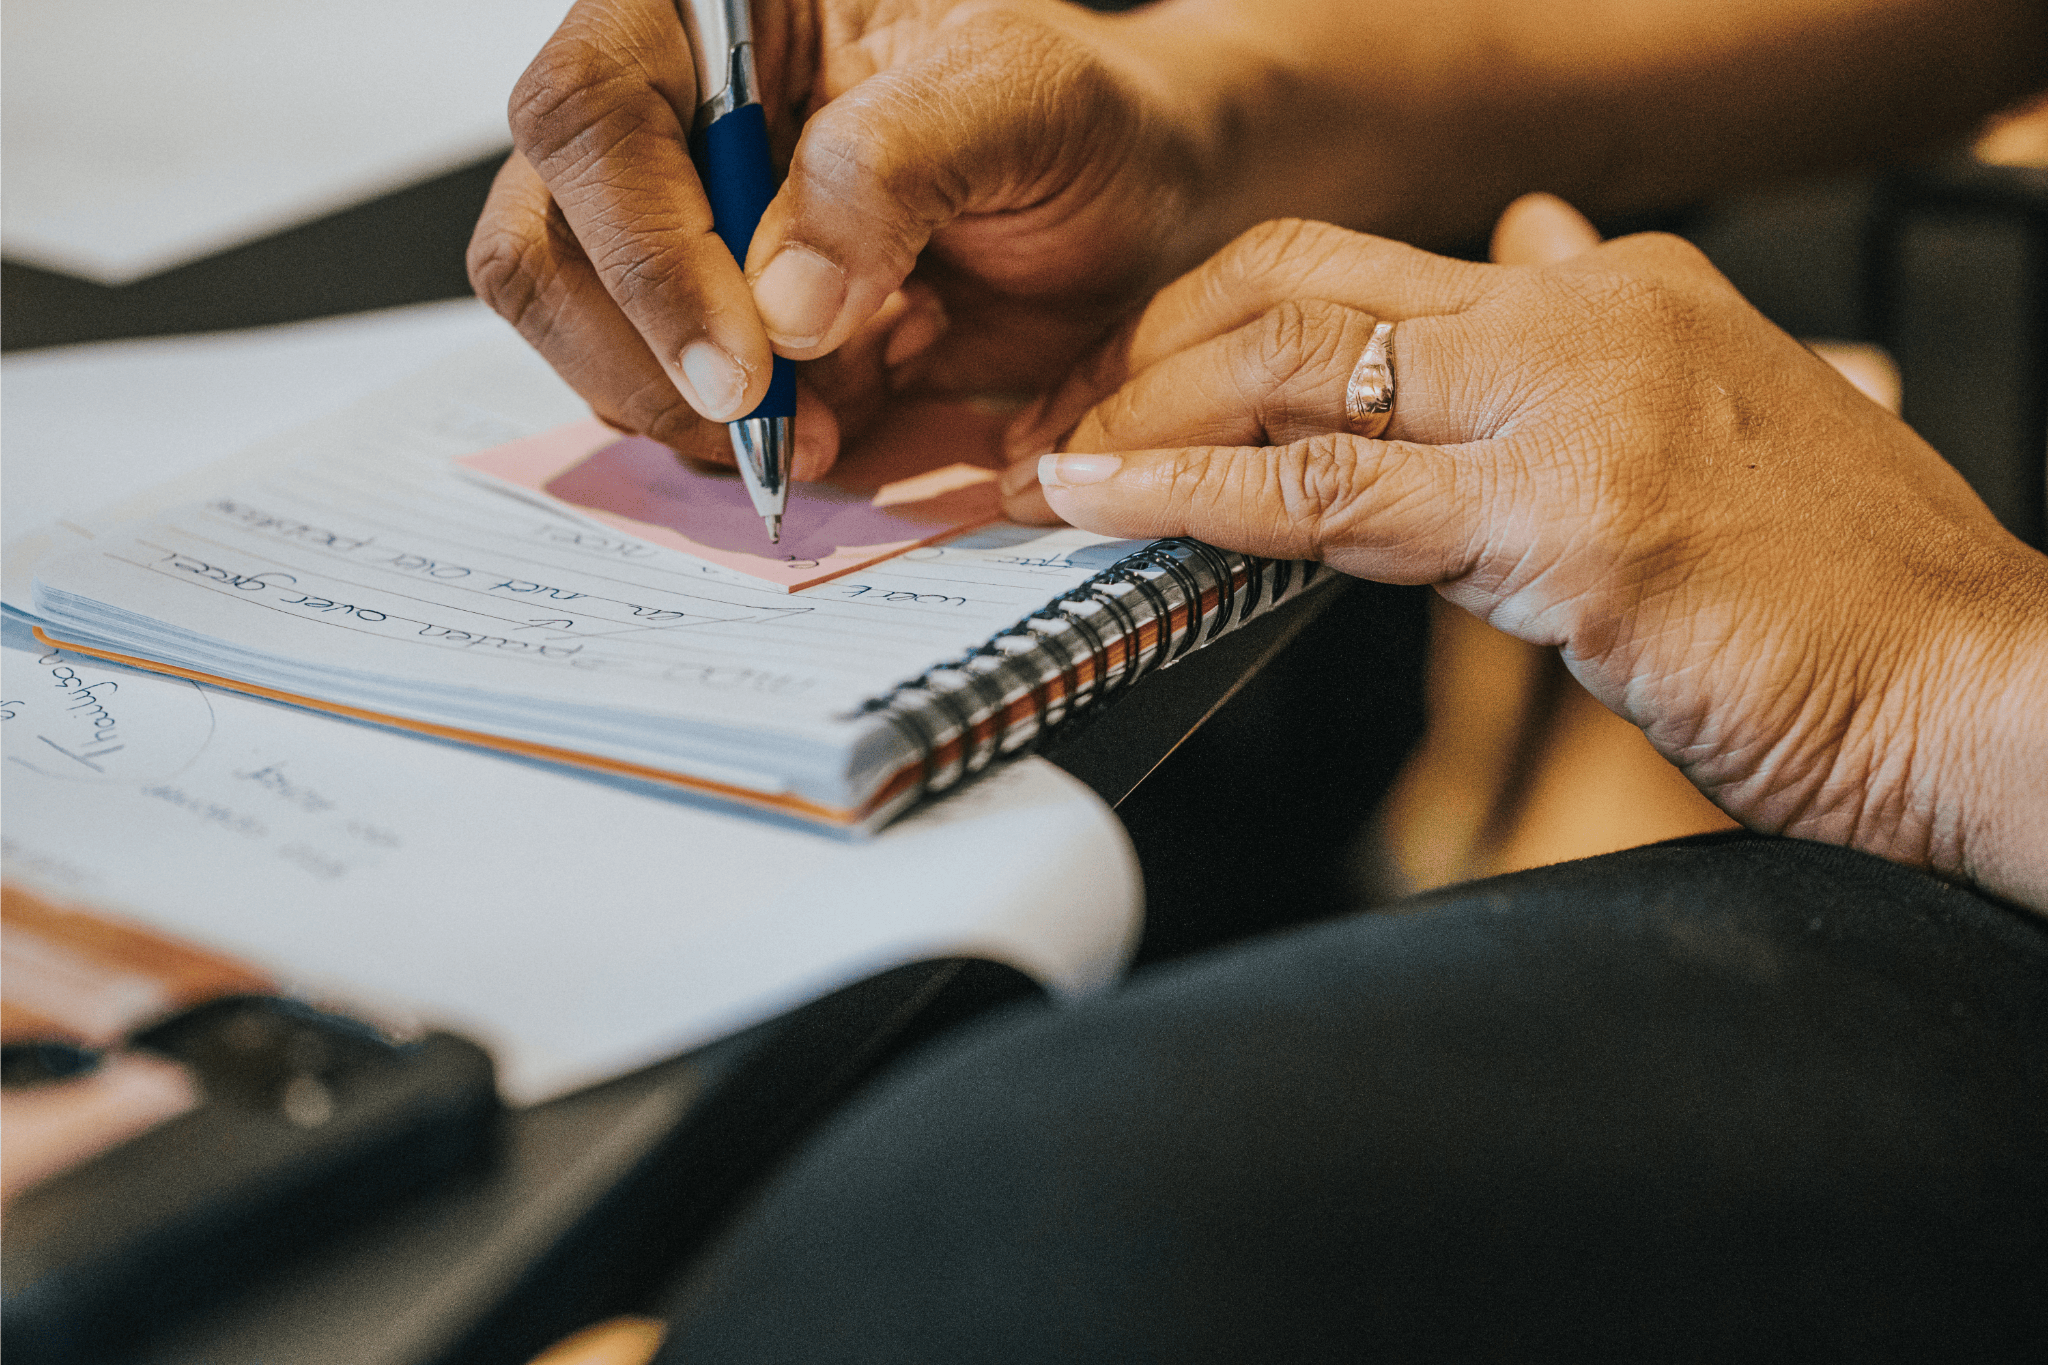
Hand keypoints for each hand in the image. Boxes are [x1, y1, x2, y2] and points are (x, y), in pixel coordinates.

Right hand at [466, 0, 1234, 474]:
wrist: (1124, 201)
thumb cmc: (1074, 118)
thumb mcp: (1022, 99)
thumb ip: (895, 169)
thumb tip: (780, 306)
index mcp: (712, 11)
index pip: (593, 115)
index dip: (648, 252)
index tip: (745, 366)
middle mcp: (664, 108)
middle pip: (544, 238)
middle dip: (645, 356)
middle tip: (766, 424)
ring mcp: (669, 221)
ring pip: (581, 334)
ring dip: (692, 413)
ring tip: (833, 416)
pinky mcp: (699, 318)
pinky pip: (654, 396)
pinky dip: (735, 436)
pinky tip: (839, 413)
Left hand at [1010, 197, 2047, 908]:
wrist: (1987, 686)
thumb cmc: (1848, 590)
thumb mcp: (1721, 409)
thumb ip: (1596, 330)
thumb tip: (1530, 242)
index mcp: (1605, 291)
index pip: (1347, 267)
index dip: (1203, 323)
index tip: (1124, 384)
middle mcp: (1580, 317)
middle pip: (1287, 288)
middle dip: (1138, 352)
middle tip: (1052, 420)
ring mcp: (1574, 412)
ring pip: (1287, 373)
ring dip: (1136, 418)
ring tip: (1043, 466)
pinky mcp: (1570, 529)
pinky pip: (1332, 502)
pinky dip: (1194, 498)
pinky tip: (1107, 504)